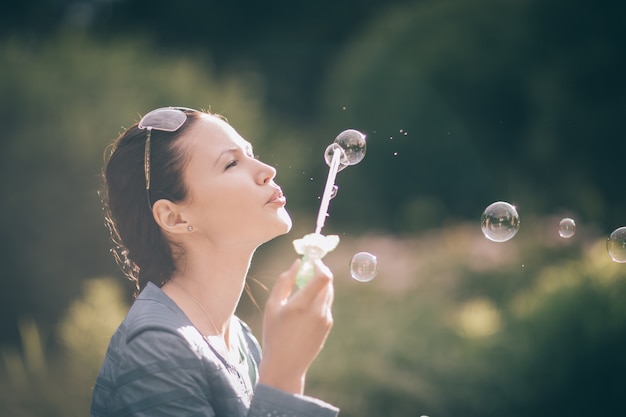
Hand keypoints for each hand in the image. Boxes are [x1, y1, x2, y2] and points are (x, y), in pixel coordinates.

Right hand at [258, 258, 334, 393]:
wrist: (286, 364)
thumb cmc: (274, 334)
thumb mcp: (272, 306)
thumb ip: (284, 281)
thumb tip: (297, 263)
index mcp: (302, 304)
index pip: (324, 277)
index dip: (320, 265)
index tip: (312, 261)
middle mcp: (318, 311)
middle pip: (328, 282)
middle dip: (319, 273)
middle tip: (306, 272)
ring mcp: (325, 319)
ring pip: (328, 292)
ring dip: (319, 286)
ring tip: (302, 291)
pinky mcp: (328, 325)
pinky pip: (326, 304)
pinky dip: (318, 299)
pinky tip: (304, 309)